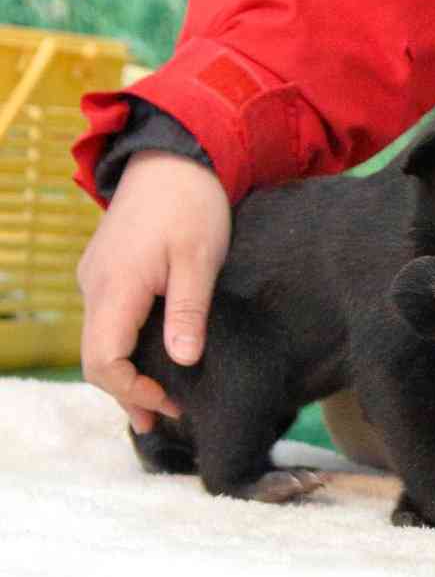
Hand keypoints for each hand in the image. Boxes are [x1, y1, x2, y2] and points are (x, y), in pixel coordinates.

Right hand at [77, 150, 230, 432]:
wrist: (174, 157)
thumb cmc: (191, 204)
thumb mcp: (199, 258)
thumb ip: (188, 310)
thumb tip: (184, 361)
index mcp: (115, 287)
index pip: (104, 360)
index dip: (133, 391)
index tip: (173, 404)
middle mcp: (95, 287)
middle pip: (96, 358)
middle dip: (129, 393)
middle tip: (169, 419)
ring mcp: (97, 279)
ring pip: (99, 342)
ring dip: (126, 375)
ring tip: (162, 403)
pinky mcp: (108, 272)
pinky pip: (108, 323)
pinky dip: (126, 350)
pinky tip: (154, 362)